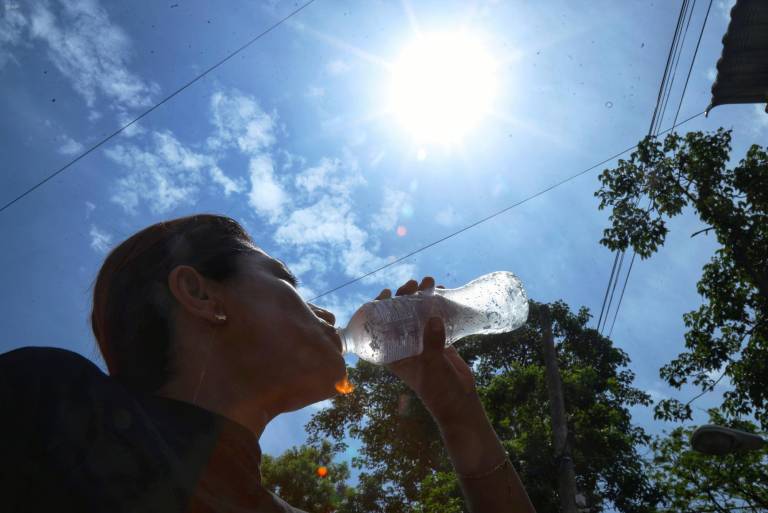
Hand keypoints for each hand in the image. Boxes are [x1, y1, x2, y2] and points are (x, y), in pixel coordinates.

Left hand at [375, 277, 477, 423]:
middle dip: (404, 297)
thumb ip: (432, 344)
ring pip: (417, 314)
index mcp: (394, 354)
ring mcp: (422, 342)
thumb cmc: (438, 391)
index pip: (379, 327)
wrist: (460, 403)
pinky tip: (443, 291)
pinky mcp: (439, 341)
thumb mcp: (432, 367)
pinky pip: (435, 318)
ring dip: (422, 297)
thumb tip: (433, 317)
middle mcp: (405, 345)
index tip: (387, 292)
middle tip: (413, 284)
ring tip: (429, 282)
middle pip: (399, 316)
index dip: (379, 308)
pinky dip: (438, 305)